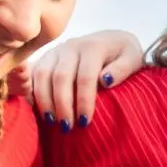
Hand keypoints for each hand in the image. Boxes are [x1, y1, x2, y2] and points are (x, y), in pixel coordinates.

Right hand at [27, 30, 144, 130]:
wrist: (111, 39)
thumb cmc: (124, 55)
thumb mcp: (133, 58)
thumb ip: (123, 68)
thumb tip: (105, 80)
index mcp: (94, 47)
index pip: (86, 76)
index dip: (84, 101)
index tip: (85, 122)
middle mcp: (72, 47)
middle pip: (61, 77)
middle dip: (62, 105)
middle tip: (67, 127)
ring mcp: (56, 51)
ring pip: (43, 75)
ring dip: (45, 100)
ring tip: (52, 121)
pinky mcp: (46, 57)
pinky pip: (33, 73)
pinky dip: (32, 92)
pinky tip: (38, 110)